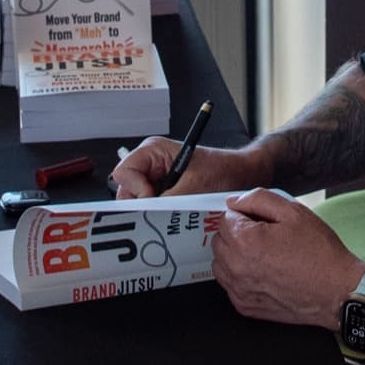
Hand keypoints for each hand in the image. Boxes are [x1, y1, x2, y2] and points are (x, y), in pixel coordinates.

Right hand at [111, 139, 268, 198]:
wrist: (240, 175)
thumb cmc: (223, 171)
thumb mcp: (194, 186)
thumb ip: (167, 198)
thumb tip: (147, 213)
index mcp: (153, 150)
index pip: (124, 172)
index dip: (134, 188)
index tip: (152, 198)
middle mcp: (150, 162)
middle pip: (126, 189)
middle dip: (141, 203)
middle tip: (161, 210)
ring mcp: (154, 177)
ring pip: (136, 200)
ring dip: (151, 209)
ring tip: (172, 210)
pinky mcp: (161, 190)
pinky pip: (149, 205)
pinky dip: (158, 213)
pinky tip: (174, 214)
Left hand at [210, 189, 363, 330]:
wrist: (337, 291)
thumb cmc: (319, 252)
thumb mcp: (294, 212)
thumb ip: (258, 199)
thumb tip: (233, 202)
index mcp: (245, 241)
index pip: (226, 218)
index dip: (246, 216)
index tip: (264, 222)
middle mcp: (236, 267)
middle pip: (220, 240)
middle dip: (237, 234)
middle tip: (265, 237)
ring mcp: (239, 290)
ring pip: (220, 263)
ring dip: (235, 256)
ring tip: (263, 255)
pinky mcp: (245, 306)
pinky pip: (230, 284)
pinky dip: (240, 277)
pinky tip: (263, 273)